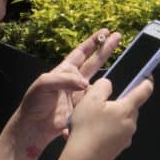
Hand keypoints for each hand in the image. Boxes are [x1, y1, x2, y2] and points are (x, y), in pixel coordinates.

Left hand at [11, 29, 120, 152]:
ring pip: (99, 80)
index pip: (80, 53)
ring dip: (110, 72)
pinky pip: (97, 100)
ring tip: (125, 61)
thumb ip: (63, 80)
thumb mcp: (43, 85)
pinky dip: (105, 95)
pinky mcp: (84, 108)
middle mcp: (73, 80)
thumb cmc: (34, 103)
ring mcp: (80, 94)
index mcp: (63, 71)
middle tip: (118, 37)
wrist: (34, 127)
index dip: (92, 43)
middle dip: (106, 49)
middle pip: (94, 62)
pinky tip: (115, 90)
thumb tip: (84, 84)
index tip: (104, 32)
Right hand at [62, 74, 153, 159]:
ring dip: (108, 118)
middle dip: (117, 102)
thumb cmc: (87, 128)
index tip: (146, 75)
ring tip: (88, 122)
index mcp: (127, 108)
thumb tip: (109, 85)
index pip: (145, 90)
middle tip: (98, 104)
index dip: (147, 80)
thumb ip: (102, 86)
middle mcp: (131, 123)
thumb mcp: (90, 99)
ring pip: (120, 121)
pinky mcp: (118, 149)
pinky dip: (104, 131)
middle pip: (130, 107)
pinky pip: (114, 134)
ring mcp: (126, 138)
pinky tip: (89, 134)